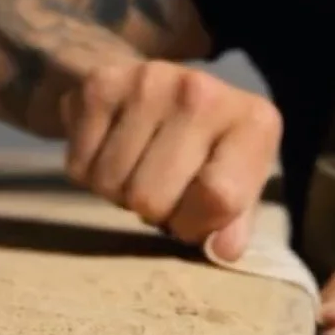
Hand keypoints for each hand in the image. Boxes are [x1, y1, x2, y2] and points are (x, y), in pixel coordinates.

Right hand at [61, 59, 280, 258]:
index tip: (192, 215)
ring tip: (139, 170)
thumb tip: (222, 251)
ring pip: (110, 184)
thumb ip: (234, 221)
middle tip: (162, 190)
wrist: (164, 86)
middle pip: (151, 198)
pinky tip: (114, 151)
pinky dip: (90, 173)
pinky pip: (79, 166)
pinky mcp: (101, 84)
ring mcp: (148, 83)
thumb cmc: (210, 148)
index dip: (196, 224)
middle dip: (152, 211)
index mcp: (254, 122)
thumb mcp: (239, 182)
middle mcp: (202, 94)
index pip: (219, 196)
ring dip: (119, 194)